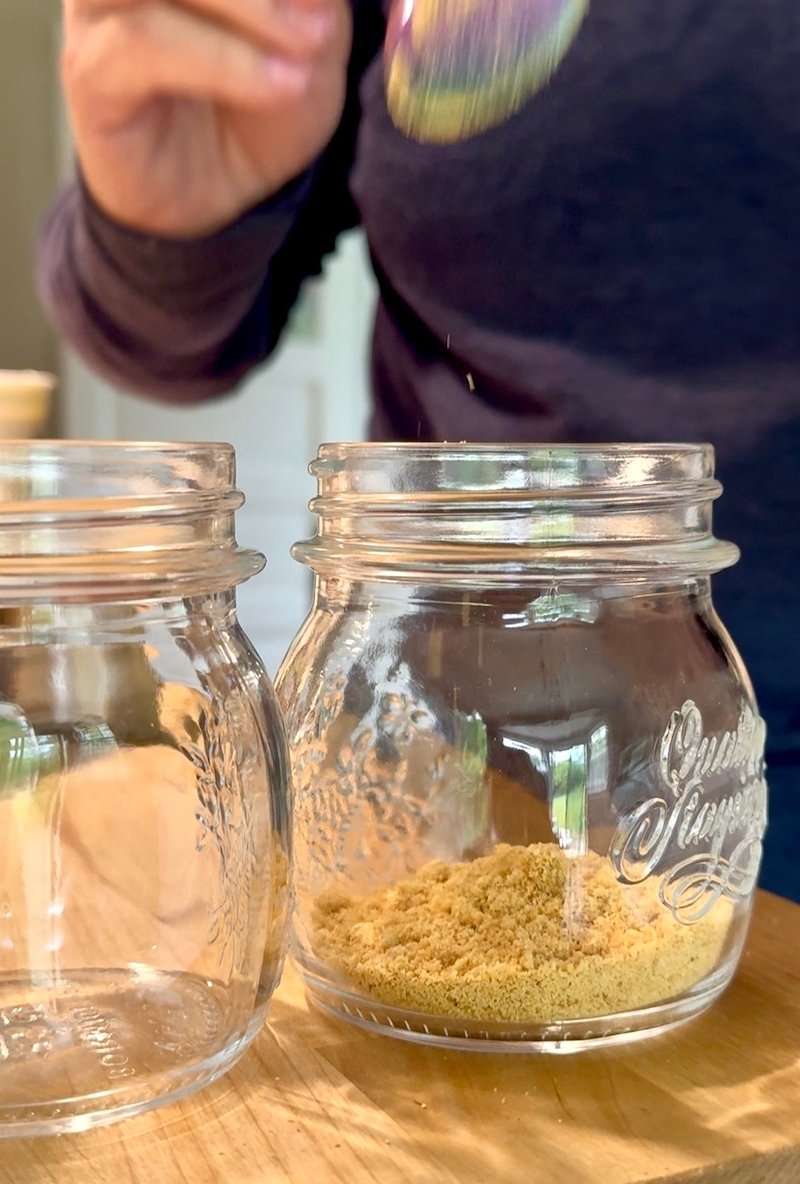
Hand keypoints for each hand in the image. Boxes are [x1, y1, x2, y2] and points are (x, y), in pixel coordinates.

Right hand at [62, 0, 352, 236]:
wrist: (218, 196)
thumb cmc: (258, 108)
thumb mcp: (313, 44)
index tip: (325, 7)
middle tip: (321, 29)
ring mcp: (99, 9)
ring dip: (248, 9)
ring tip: (306, 55)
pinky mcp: (92, 70)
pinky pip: (142, 44)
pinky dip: (222, 62)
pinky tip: (278, 86)